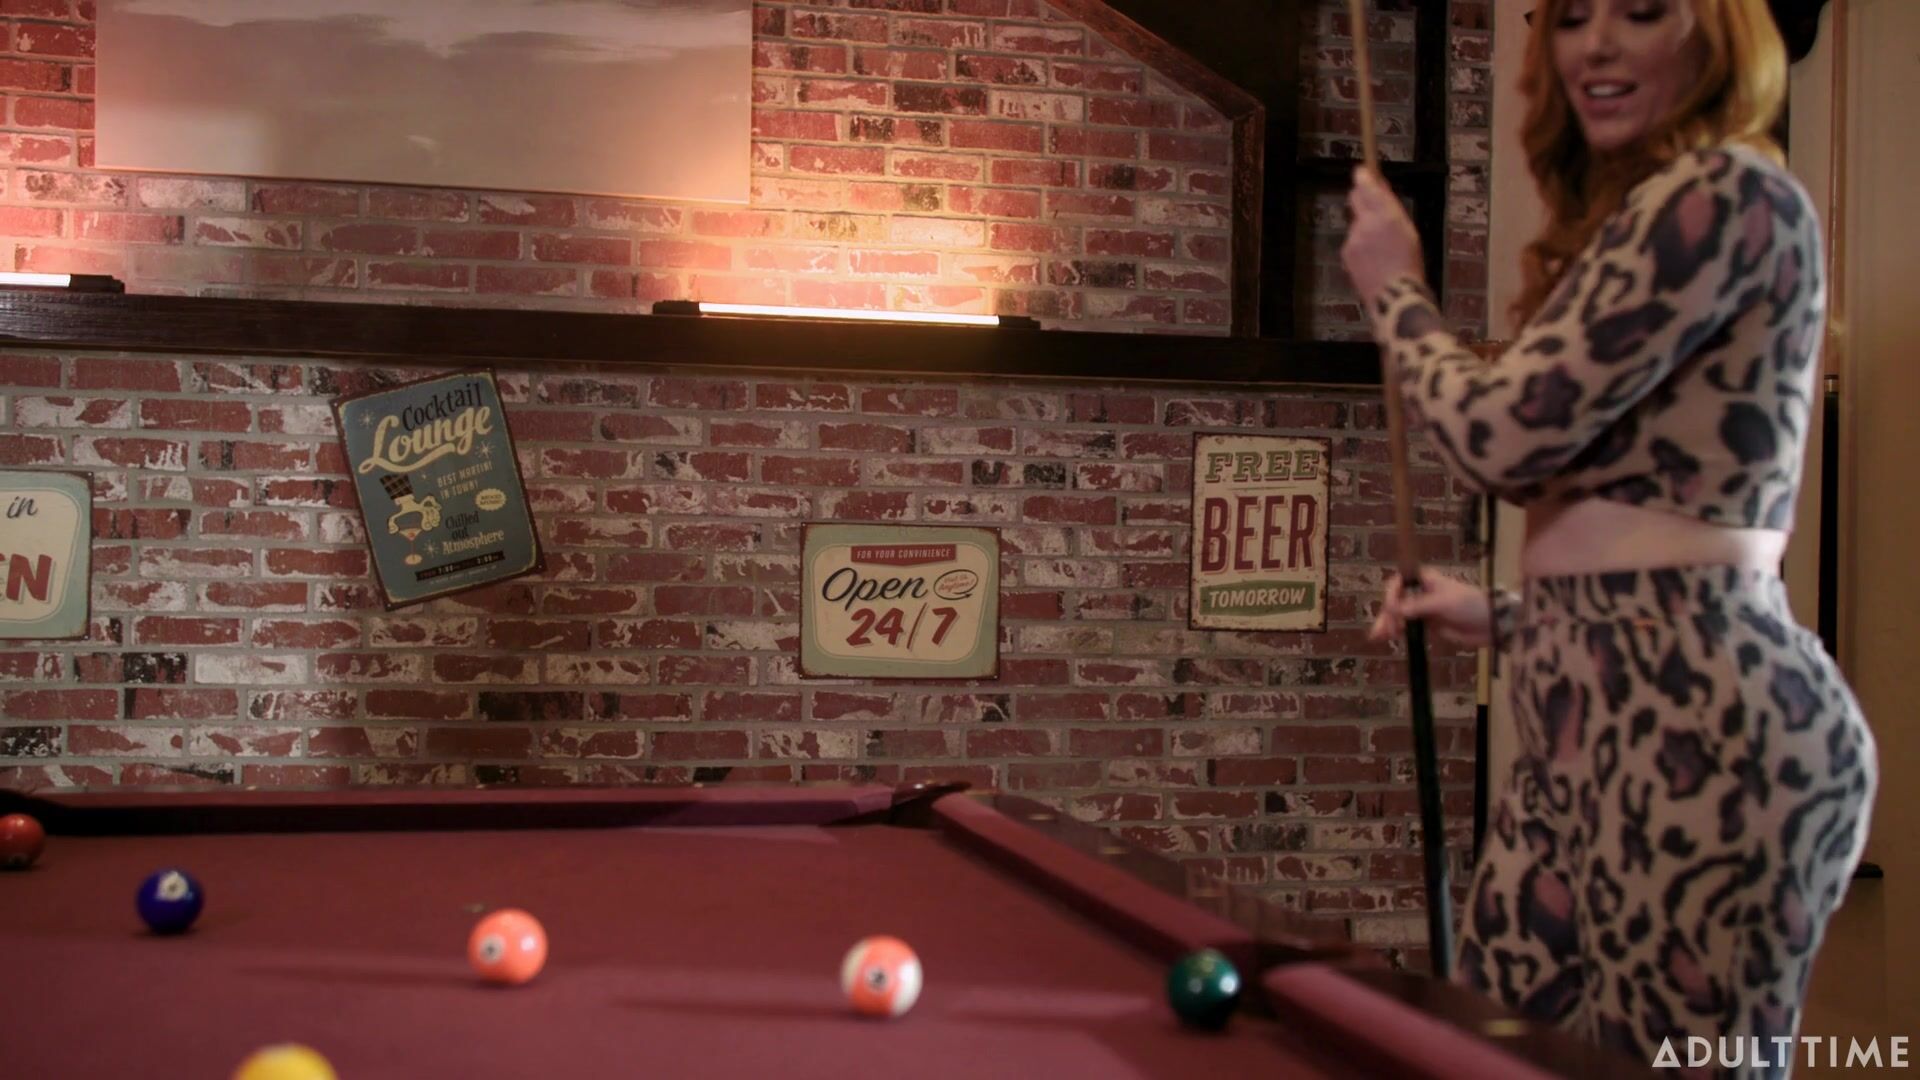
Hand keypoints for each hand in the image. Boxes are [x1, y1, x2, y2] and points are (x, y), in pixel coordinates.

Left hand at [1340, 166, 1424, 311]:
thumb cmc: (1408, 264)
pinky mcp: (1346, 252)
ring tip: (1381, 247)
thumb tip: (1379, 187)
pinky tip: (1373, 259)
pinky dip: (1360, 244)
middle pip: (1355, 198)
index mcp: (1388, 216)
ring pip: (1356, 222)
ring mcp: (1353, 238)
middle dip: (1361, 197)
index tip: (1361, 171)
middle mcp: (1366, 223)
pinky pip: (1352, 240)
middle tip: (1370, 201)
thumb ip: (1391, 208)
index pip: (1368, 187)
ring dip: (1364, 227)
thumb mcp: (1408, 231)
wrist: (1394, 296)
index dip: (1363, 177)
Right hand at [1368, 569, 1491, 649]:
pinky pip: (1407, 626)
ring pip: (1399, 615)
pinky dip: (1396, 631)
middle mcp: (1421, 592)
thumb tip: (1395, 610)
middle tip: (1386, 630)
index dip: (1392, 595)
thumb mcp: (1444, 603)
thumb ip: (1419, 606)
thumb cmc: (1470, 605)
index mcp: (1426, 580)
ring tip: (1379, 637)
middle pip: (1396, 600)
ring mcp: (1424, 609)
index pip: (1400, 582)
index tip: (1392, 610)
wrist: (1490, 623)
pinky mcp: (1428, 624)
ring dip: (1388, 624)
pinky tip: (1386, 639)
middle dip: (1387, 614)